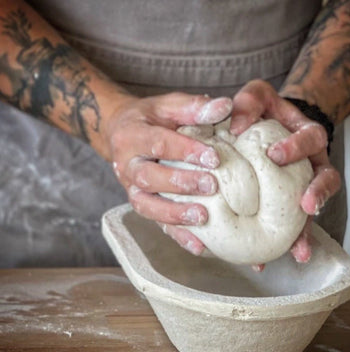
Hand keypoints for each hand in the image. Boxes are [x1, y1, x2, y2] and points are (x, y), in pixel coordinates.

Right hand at [105, 92, 231, 253]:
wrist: (121, 133)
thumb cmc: (150, 119)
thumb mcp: (168, 105)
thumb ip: (193, 108)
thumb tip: (226, 106)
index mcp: (132, 136)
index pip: (158, 143)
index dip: (185, 150)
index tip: (213, 156)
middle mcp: (127, 165)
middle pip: (149, 177)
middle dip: (180, 183)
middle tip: (211, 185)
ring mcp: (131, 189)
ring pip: (147, 206)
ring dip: (174, 214)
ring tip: (202, 218)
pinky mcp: (141, 204)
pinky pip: (155, 223)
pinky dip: (176, 235)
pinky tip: (198, 246)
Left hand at [230, 80, 340, 263]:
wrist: (267, 125)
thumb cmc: (262, 111)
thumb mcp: (256, 96)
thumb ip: (249, 102)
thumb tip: (236, 125)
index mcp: (306, 135)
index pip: (311, 138)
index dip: (296, 147)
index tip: (274, 155)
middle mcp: (311, 163)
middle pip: (326, 178)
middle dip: (317, 193)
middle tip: (306, 205)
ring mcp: (301, 185)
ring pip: (312, 209)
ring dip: (305, 230)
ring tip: (297, 251)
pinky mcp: (286, 204)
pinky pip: (289, 224)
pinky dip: (281, 242)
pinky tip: (264, 260)